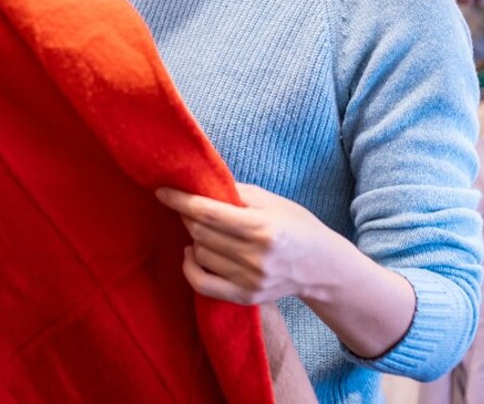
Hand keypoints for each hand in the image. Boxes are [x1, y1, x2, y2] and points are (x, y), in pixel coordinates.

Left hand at [155, 183, 341, 305]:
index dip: (181, 200)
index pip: (209, 212)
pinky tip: (193, 252)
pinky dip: (190, 267)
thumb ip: (236, 193)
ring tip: (203, 228)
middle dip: (188, 216)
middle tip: (189, 207)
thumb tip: (199, 185)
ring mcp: (251, 280)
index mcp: (263, 227)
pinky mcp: (246, 297)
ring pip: (201, 254)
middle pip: (202, 233)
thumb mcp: (272, 201)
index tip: (162, 191)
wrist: (322, 266)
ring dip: (194, 238)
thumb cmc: (296, 226)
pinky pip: (203, 284)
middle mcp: (256, 257)